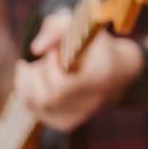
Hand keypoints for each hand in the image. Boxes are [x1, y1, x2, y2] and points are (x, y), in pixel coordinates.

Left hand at [15, 12, 141, 131]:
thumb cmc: (98, 45)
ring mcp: (80, 116)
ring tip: (34, 69)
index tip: (54, 52)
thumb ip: (56, 28)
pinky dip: (29, 95)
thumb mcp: (82, 26)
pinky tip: (38, 82)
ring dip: (27, 84)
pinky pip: (37, 112)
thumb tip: (35, 49)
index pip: (62, 85)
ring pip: (36, 106)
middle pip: (46, 99)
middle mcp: (92, 102)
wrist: (120, 69)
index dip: (50, 67)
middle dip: (33, 77)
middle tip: (36, 61)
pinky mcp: (67, 123)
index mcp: (101, 76)